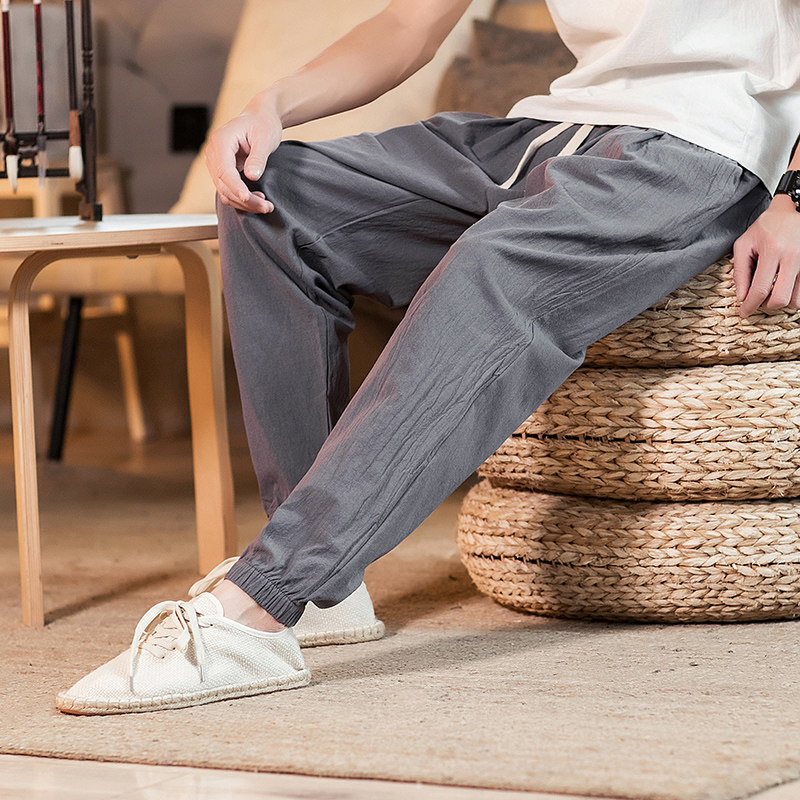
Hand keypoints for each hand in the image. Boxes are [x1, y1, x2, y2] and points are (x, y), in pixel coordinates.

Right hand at [204, 97, 281, 213]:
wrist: (260, 118)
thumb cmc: (263, 124)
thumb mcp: (265, 138)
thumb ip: (258, 157)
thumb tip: (251, 176)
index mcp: (220, 140)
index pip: (224, 170)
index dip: (235, 187)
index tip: (248, 198)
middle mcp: (213, 153)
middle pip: (224, 184)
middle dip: (244, 200)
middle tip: (267, 207)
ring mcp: (216, 163)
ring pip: (224, 191)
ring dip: (244, 203)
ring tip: (266, 206)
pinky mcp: (222, 172)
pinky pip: (228, 190)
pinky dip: (242, 199)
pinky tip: (258, 200)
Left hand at [732, 194, 799, 316]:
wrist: (793, 210)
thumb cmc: (766, 227)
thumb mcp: (744, 245)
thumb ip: (740, 272)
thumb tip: (742, 297)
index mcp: (772, 251)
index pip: (760, 289)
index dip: (750, 306)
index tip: (744, 313)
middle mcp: (793, 257)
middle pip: (780, 299)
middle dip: (767, 306)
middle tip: (759, 300)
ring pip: (796, 300)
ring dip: (782, 301)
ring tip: (772, 290)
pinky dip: (793, 295)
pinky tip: (784, 286)